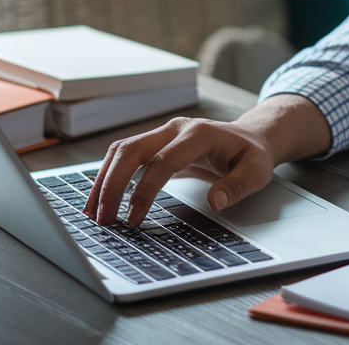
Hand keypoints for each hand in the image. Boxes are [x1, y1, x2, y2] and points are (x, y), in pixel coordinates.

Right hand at [84, 93, 330, 225]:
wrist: (252, 137)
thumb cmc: (252, 155)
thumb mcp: (256, 172)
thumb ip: (238, 186)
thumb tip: (216, 202)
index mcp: (198, 135)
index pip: (162, 162)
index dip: (144, 190)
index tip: (133, 218)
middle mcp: (175, 129)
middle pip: (131, 150)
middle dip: (111, 184)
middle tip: (102, 218)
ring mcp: (163, 133)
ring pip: (122, 150)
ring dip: (103, 179)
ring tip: (91, 212)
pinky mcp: (156, 142)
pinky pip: (125, 154)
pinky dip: (109, 174)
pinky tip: (101, 197)